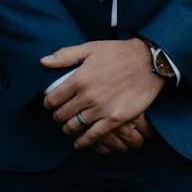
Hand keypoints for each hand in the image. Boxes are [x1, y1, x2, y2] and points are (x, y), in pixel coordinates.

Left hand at [41, 39, 162, 150]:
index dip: (48, 103)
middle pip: (61, 115)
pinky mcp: (114, 119)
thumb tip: (43, 62)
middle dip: (57, 116)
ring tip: (69, 127)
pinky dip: (83, 142)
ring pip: (74, 127)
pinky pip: (93, 136)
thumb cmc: (118, 53)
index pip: (52, 99)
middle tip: (60, 115)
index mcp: (78, 78)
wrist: (148, 62)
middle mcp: (87, 96)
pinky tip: (79, 143)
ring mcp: (100, 110)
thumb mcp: (90, 48)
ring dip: (68, 129)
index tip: (50, 104)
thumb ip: (65, 56)